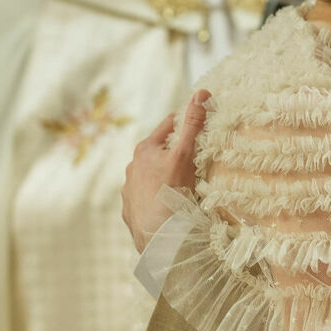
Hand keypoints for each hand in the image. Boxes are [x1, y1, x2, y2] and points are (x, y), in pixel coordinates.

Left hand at [121, 90, 208, 252]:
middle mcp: (132, 168)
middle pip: (158, 151)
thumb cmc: (172, 192)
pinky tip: (169, 205)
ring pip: (150, 176)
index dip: (186, 122)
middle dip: (174, 151)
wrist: (159, 237)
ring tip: (182, 184)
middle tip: (195, 156)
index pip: (169, 125)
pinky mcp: (131, 211)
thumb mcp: (185, 155)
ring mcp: (129, 190)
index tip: (200, 123)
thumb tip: (201, 93)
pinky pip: (146, 198)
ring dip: (163, 176)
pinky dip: (156, 197)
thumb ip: (193, 124)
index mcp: (144, 150)